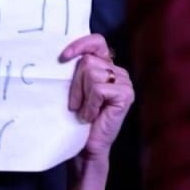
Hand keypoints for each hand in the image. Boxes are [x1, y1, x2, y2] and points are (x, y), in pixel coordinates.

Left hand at [60, 34, 134, 159]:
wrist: (86, 147)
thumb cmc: (78, 118)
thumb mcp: (75, 88)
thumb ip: (76, 70)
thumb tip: (64, 55)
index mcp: (107, 67)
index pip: (97, 42)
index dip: (80, 45)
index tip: (63, 57)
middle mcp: (119, 72)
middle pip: (88, 60)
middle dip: (75, 83)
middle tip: (76, 103)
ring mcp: (125, 83)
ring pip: (91, 73)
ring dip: (81, 95)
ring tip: (85, 110)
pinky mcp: (126, 95)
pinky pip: (98, 89)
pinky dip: (89, 104)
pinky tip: (92, 116)